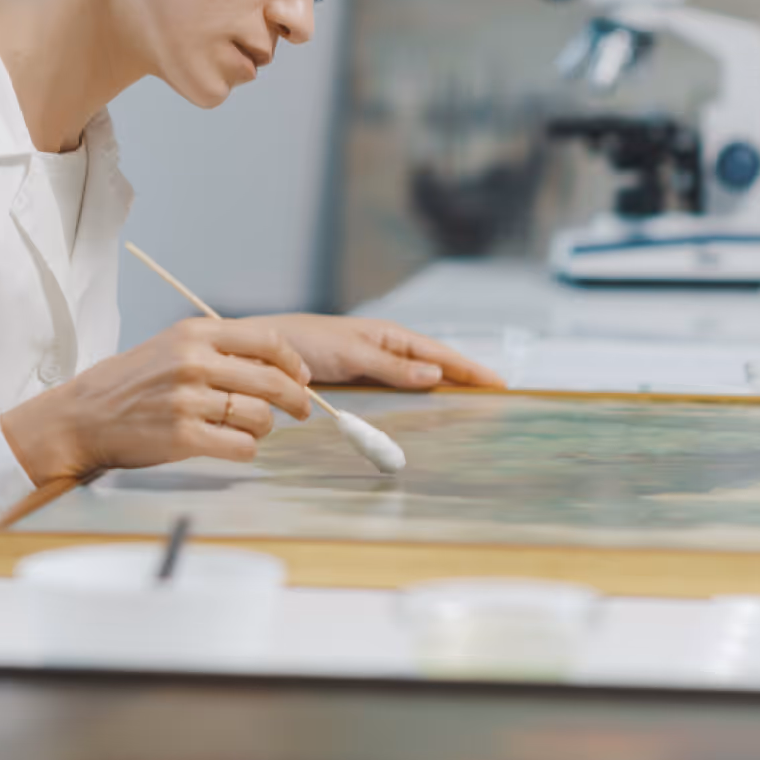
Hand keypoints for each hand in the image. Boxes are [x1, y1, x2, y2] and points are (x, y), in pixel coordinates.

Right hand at [0, 318, 314, 484]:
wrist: (83, 417)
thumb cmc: (131, 384)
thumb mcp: (172, 348)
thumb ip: (218, 351)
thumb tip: (276, 365)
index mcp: (194, 334)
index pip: (267, 342)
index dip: (292, 363)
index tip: (301, 377)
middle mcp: (193, 362)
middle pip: (272, 381)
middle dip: (296, 400)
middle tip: (301, 410)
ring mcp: (188, 400)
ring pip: (259, 417)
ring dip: (264, 428)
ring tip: (250, 429)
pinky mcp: (183, 437)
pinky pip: (241, 446)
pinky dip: (246, 449)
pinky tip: (234, 445)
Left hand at [238, 314, 506, 390]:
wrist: (260, 352)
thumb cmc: (304, 341)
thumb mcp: (352, 352)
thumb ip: (393, 366)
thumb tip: (436, 374)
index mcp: (389, 336)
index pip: (440, 354)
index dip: (469, 369)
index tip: (499, 384)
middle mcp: (384, 353)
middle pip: (433, 371)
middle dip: (462, 383)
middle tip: (494, 403)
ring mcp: (371, 372)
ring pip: (415, 387)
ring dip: (440, 398)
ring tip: (469, 415)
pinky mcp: (355, 389)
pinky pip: (393, 399)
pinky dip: (412, 408)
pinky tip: (422, 422)